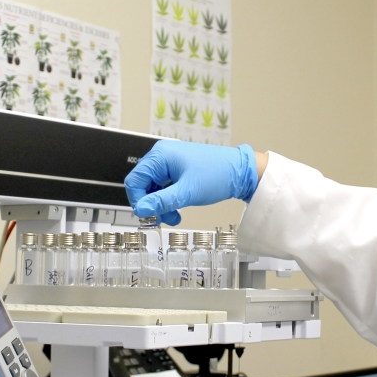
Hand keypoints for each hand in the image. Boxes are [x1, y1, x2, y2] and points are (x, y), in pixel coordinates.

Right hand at [124, 140, 258, 224]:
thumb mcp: (187, 192)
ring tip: (173, 217)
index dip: (138, 201)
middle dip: (151, 204)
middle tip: (160, 219)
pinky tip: (177, 209)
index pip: (135, 181)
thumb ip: (161, 202)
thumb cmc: (218, 175)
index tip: (147, 216)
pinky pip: (164, 186)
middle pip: (143, 184)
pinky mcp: (178, 169)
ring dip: (160, 205)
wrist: (241, 171)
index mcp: (160, 156)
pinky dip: (167, 199)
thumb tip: (141, 209)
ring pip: (153, 188)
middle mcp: (162, 156)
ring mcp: (170, 162)